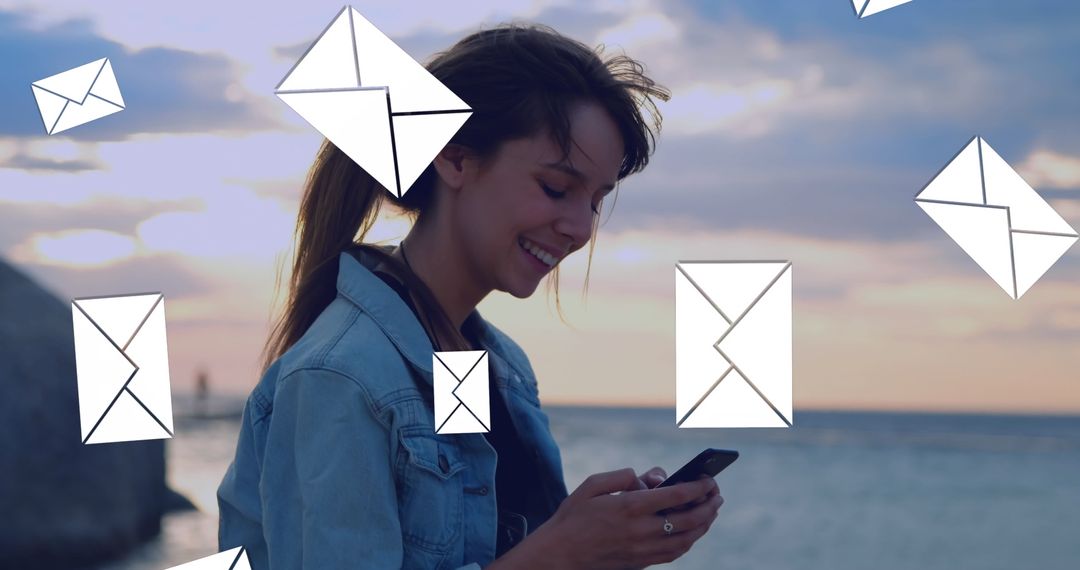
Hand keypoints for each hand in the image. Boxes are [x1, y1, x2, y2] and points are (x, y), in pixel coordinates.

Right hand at [495, 468, 723, 569]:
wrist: (559, 554)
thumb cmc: (573, 516)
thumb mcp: (592, 485)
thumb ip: (622, 476)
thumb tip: (647, 478)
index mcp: (629, 506)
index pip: (676, 496)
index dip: (697, 487)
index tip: (707, 479)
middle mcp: (641, 530)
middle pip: (689, 519)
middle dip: (708, 505)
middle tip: (717, 494)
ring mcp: (642, 549)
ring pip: (686, 539)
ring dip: (704, 524)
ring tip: (711, 511)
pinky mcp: (640, 562)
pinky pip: (674, 553)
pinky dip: (689, 541)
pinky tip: (693, 532)